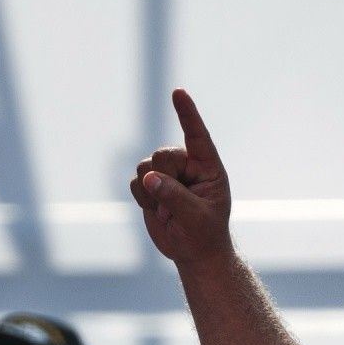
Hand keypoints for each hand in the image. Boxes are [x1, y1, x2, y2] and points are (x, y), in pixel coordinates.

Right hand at [130, 89, 234, 265]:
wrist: (192, 252)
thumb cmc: (204, 234)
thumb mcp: (196, 218)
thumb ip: (174, 196)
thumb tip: (149, 178)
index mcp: (207, 166)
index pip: (197, 135)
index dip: (187, 114)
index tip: (178, 92)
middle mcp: (187, 165)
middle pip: (162, 154)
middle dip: (162, 178)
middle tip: (174, 204)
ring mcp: (167, 173)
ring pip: (145, 165)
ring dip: (151, 191)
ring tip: (167, 210)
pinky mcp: (150, 184)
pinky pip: (135, 181)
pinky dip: (142, 198)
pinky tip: (157, 210)